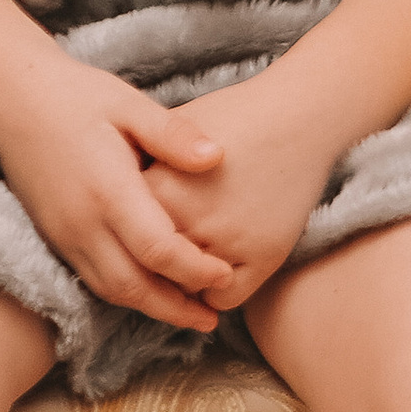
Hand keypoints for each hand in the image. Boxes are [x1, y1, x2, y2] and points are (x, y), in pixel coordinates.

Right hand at [0, 58, 240, 330]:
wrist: (14, 98)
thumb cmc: (78, 95)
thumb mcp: (129, 104)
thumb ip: (172, 134)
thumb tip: (217, 157)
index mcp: (108, 190)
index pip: (157, 249)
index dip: (194, 270)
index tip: (226, 276)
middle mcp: (83, 222)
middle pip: (134, 285)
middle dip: (175, 308)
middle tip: (211, 319)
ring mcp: (64, 233)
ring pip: (110, 288)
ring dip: (150, 306)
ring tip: (187, 313)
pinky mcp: (54, 235)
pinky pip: (92, 277)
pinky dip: (124, 292)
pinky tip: (149, 290)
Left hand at [139, 72, 334, 311]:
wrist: (300, 114)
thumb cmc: (235, 116)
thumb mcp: (173, 131)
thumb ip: (140, 167)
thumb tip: (110, 201)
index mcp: (158, 188)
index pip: (124, 237)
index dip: (129, 235)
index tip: (135, 229)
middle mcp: (190, 219)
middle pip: (152, 269)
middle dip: (154, 265)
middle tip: (164, 251)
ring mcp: (228, 240)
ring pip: (186, 289)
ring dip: (184, 282)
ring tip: (191, 260)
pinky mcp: (264, 255)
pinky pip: (224, 298)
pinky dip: (218, 291)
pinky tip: (219, 266)